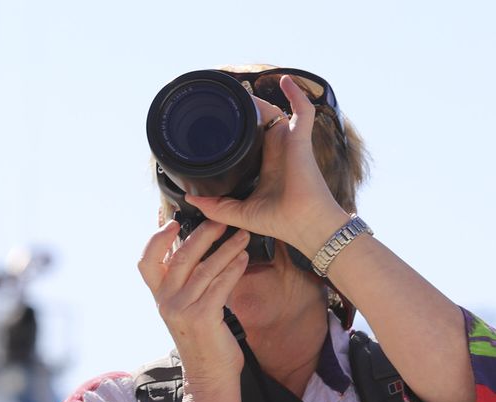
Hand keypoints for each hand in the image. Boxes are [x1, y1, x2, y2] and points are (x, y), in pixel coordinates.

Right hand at [138, 218, 247, 390]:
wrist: (210, 375)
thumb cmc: (204, 339)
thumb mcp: (185, 309)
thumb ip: (185, 283)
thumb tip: (195, 248)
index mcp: (160, 297)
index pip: (146, 262)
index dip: (156, 239)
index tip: (173, 221)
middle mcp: (166, 301)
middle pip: (181, 257)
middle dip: (203, 234)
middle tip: (222, 221)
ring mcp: (182, 310)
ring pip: (205, 268)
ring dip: (227, 249)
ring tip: (242, 236)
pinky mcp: (203, 317)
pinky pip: (220, 284)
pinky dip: (234, 268)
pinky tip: (244, 258)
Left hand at [185, 75, 350, 257]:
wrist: (305, 226)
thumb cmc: (281, 221)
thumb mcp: (239, 214)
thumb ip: (215, 207)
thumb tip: (191, 198)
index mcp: (264, 163)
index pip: (249, 139)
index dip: (236, 128)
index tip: (219, 119)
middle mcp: (277, 150)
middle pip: (259, 122)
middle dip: (244, 110)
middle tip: (224, 101)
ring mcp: (290, 143)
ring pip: (275, 112)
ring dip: (259, 101)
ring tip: (241, 92)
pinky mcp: (301, 140)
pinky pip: (303, 111)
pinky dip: (296, 94)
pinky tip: (285, 81)